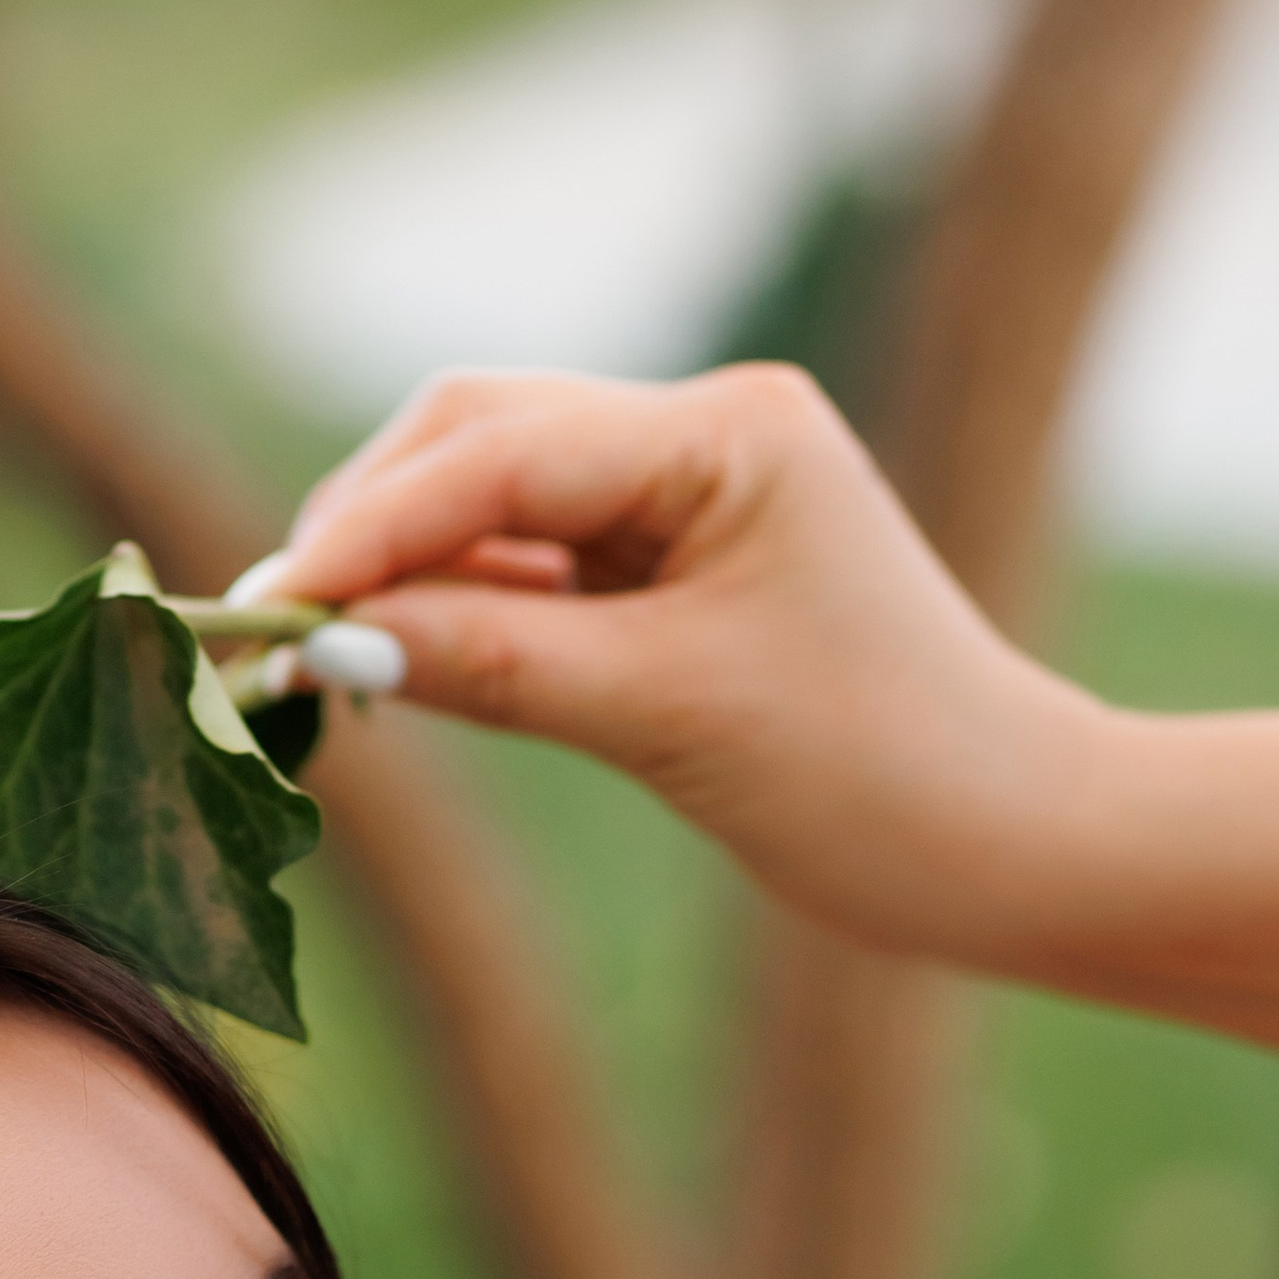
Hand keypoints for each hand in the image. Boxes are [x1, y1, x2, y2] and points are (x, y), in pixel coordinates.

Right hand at [252, 365, 1111, 967]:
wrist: (1013, 848)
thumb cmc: (876, 780)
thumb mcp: (664, 716)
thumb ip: (490, 661)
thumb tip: (322, 642)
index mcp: (728, 430)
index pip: (498, 449)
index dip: (366, 527)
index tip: (264, 607)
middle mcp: (706, 433)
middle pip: (474, 438)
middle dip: (367, 530)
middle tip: (268, 638)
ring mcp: (688, 497)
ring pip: (488, 502)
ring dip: (400, 575)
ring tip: (314, 668)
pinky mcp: (673, 570)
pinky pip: (527, 569)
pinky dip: (453, 614)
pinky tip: (392, 672)